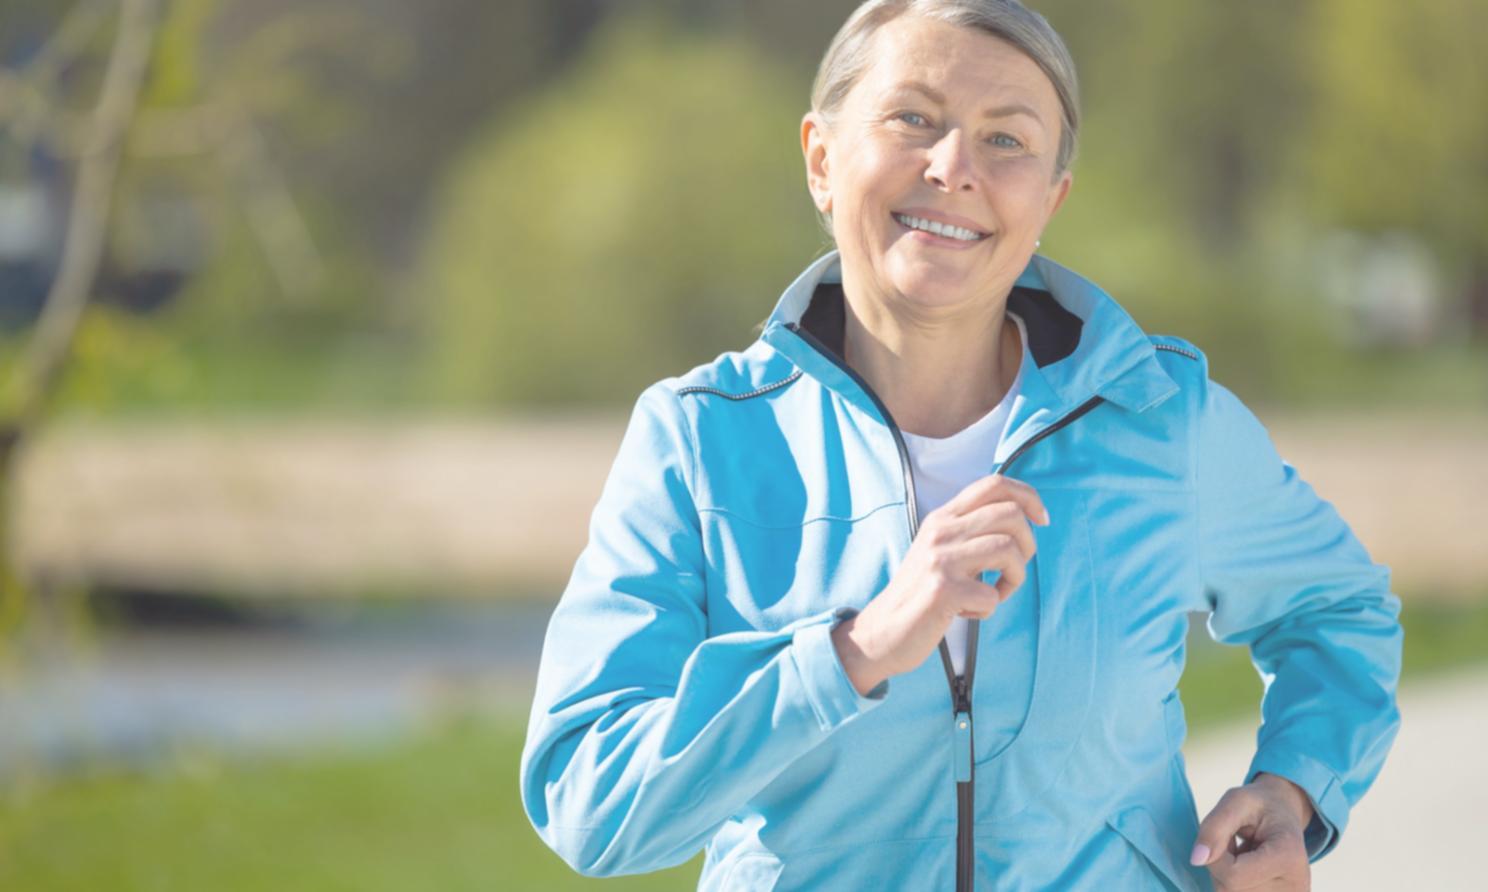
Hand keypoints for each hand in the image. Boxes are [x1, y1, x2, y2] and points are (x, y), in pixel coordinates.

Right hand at [831, 473, 1048, 695]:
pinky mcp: (943, 590)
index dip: (1028, 496)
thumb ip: (970, 530)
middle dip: (1028, 543)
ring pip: (1008, 550)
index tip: (1041, 519)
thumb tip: (1021, 517)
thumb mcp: (940, 549)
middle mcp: (941, 532)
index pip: (993, 484)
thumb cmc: (921, 593)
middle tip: (1014, 568)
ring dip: (1014, 578)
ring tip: (994, 593)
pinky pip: (992, 595)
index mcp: (942, 518)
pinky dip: (989, 609)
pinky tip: (968, 613)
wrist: (882, 630)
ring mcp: (941, 559)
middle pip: (1010, 513)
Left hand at [1191, 772, 1314, 890]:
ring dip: (1226, 875)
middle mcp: (1296, 886)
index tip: (1225, 836)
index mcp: (1289, 858)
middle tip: (1235, 843)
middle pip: (1229, 890)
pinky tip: (1246, 869)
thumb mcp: (1236, 801)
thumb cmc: (1260, 805)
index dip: (1215, 857)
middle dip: (1220, 866)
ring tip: (1243, 855)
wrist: (1285, 816)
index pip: (1232, 877)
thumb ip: (1214, 828)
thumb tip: (1196, 860)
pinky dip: (1234, 884)